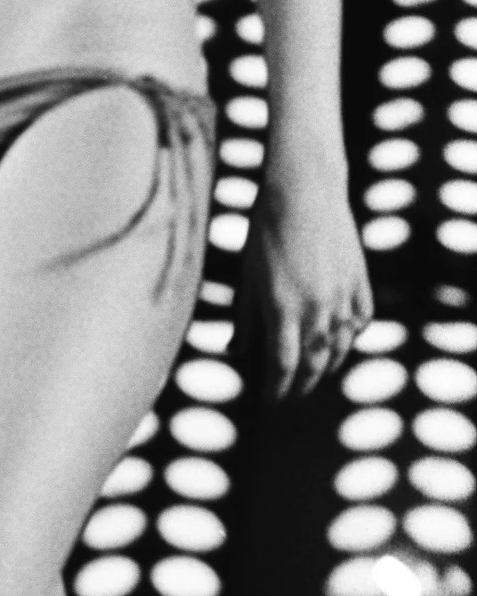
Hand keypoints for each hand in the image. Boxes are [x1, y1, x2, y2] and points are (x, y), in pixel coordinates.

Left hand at [234, 170, 371, 399]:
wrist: (304, 193)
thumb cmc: (265, 233)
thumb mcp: (249, 277)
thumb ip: (245, 319)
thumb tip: (235, 351)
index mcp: (283, 310)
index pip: (281, 367)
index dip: (275, 390)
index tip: (269, 402)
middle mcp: (317, 310)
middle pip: (312, 364)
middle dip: (300, 386)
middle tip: (290, 398)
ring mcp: (343, 298)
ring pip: (339, 348)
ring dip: (326, 367)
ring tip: (313, 376)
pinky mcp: (360, 283)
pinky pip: (359, 321)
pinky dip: (350, 337)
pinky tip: (340, 342)